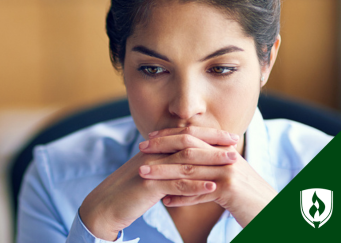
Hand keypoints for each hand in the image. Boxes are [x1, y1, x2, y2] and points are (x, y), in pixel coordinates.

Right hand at [78, 128, 237, 240]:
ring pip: (186, 161)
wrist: (105, 205)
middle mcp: (153, 154)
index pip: (185, 135)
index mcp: (154, 149)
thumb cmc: (128, 192)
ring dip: (211, 161)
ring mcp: (151, 169)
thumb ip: (166, 166)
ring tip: (233, 163)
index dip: (208, 134)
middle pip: (188, 143)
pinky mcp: (149, 186)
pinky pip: (176, 184)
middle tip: (236, 143)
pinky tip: (213, 187)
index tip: (229, 136)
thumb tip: (186, 163)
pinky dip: (196, 185)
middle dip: (214, 142)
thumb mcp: (149, 174)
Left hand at [138, 126, 277, 226]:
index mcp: (224, 151)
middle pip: (188, 147)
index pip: (193, 136)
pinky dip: (181, 197)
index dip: (170, 135)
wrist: (275, 214)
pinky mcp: (231, 190)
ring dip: (163, 172)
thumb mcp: (228, 181)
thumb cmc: (248, 199)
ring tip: (143, 174)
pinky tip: (165, 201)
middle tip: (141, 148)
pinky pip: (199, 192)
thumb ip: (207, 172)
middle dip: (162, 147)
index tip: (150, 137)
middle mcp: (226, 157)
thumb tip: (182, 175)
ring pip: (189, 169)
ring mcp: (229, 172)